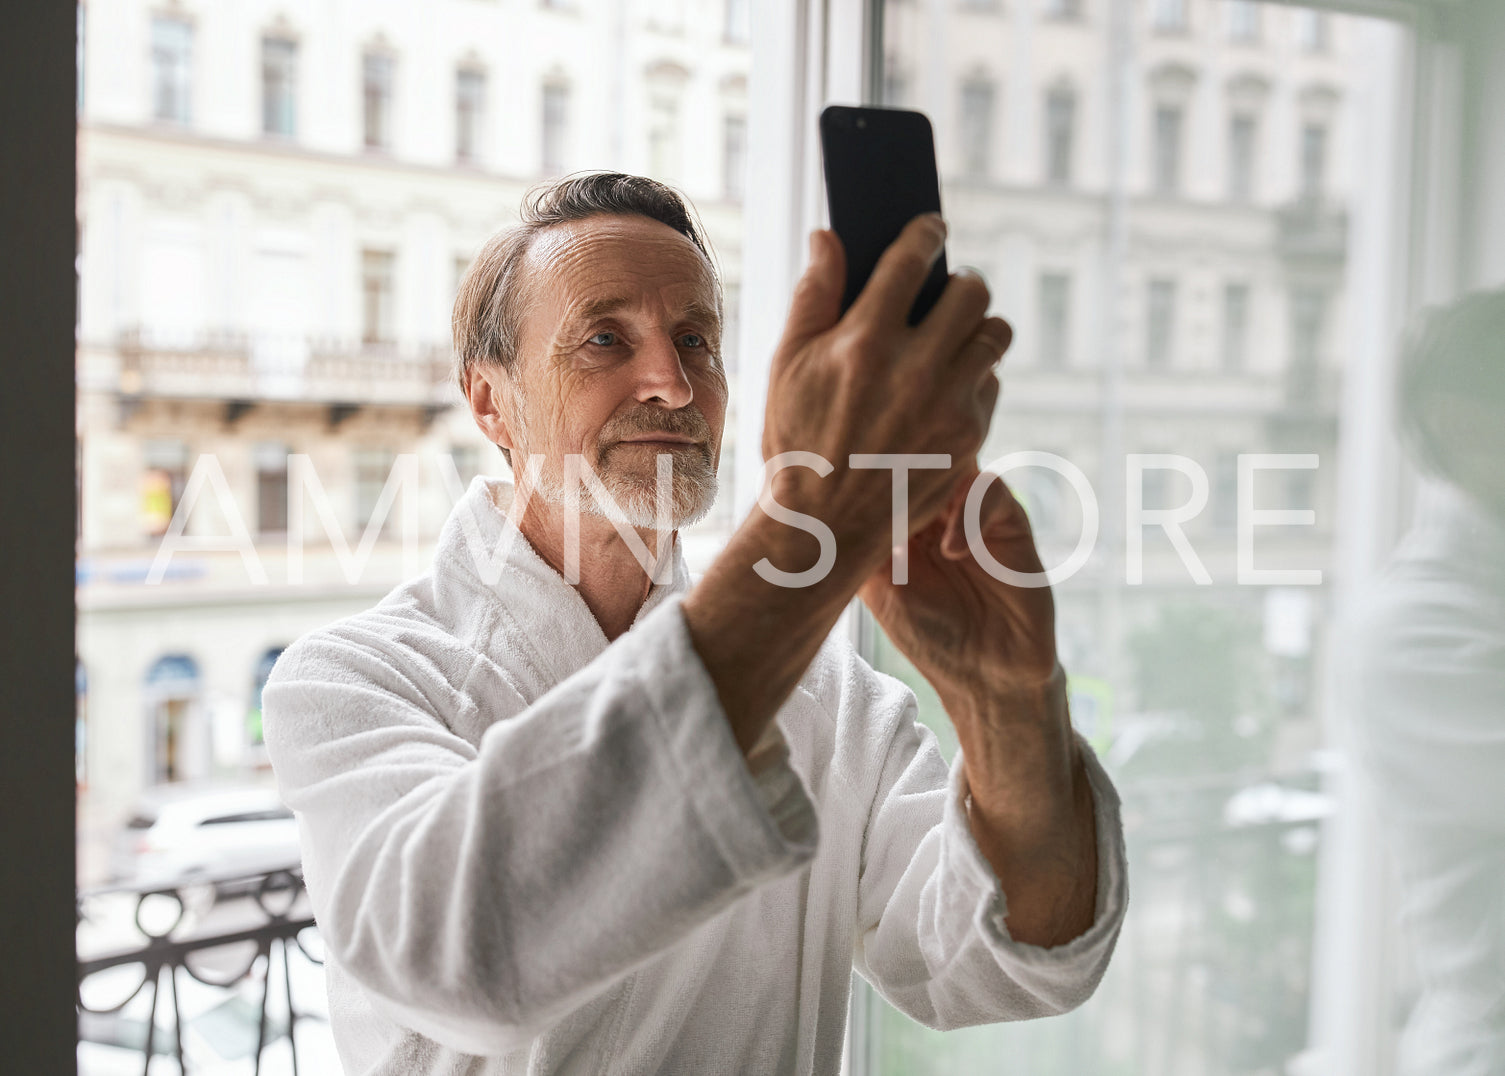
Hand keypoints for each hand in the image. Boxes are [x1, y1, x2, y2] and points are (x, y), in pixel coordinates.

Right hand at [760, 217, 1009, 559]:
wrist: (823, 526)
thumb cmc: (797, 441)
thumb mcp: (787, 365)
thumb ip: (812, 295)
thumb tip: (828, 237)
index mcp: (865, 342)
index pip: (912, 259)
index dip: (926, 234)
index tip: (931, 228)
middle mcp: (916, 369)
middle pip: (971, 291)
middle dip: (961, 281)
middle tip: (948, 289)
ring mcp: (949, 405)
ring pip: (994, 334)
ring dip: (978, 325)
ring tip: (955, 334)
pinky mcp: (970, 437)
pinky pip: (991, 384)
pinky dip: (976, 376)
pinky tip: (948, 385)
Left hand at [859, 462, 1057, 708]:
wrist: (988, 673)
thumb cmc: (929, 633)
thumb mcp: (877, 587)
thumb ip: (857, 541)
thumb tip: (822, 497)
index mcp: (900, 516)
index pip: (881, 468)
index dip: (863, 463)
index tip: (841, 470)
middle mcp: (936, 506)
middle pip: (918, 454)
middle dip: (896, 462)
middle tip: (875, 479)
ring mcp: (972, 510)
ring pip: (952, 462)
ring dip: (931, 486)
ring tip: (913, 530)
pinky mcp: (1009, 521)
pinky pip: (990, 489)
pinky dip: (969, 511)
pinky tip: (951, 551)